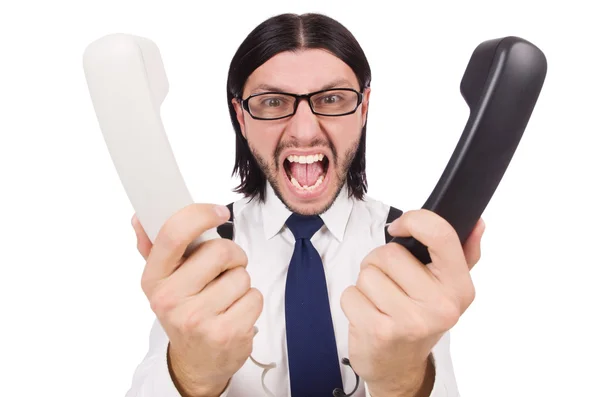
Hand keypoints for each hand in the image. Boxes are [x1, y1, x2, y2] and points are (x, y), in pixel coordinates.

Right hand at [132, 204, 262, 396]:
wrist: (195, 361)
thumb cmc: (183, 310)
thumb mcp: (163, 281)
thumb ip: (152, 246)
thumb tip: (139, 217)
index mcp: (154, 279)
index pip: (174, 233)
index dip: (201, 214)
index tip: (220, 211)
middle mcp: (170, 299)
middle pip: (220, 250)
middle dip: (233, 254)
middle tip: (226, 268)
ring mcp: (198, 319)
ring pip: (241, 275)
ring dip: (241, 281)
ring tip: (226, 296)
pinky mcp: (226, 333)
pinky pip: (254, 296)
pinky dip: (251, 301)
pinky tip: (235, 312)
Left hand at [340, 209, 484, 395]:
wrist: (399, 366)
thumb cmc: (420, 317)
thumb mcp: (448, 288)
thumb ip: (464, 252)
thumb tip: (476, 222)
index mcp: (459, 287)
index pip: (441, 234)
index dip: (414, 220)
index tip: (401, 227)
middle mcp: (439, 305)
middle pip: (389, 253)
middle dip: (380, 261)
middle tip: (390, 281)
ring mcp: (409, 321)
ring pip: (367, 273)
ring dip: (366, 282)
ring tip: (380, 299)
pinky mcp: (378, 331)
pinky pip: (350, 293)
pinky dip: (354, 300)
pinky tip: (368, 313)